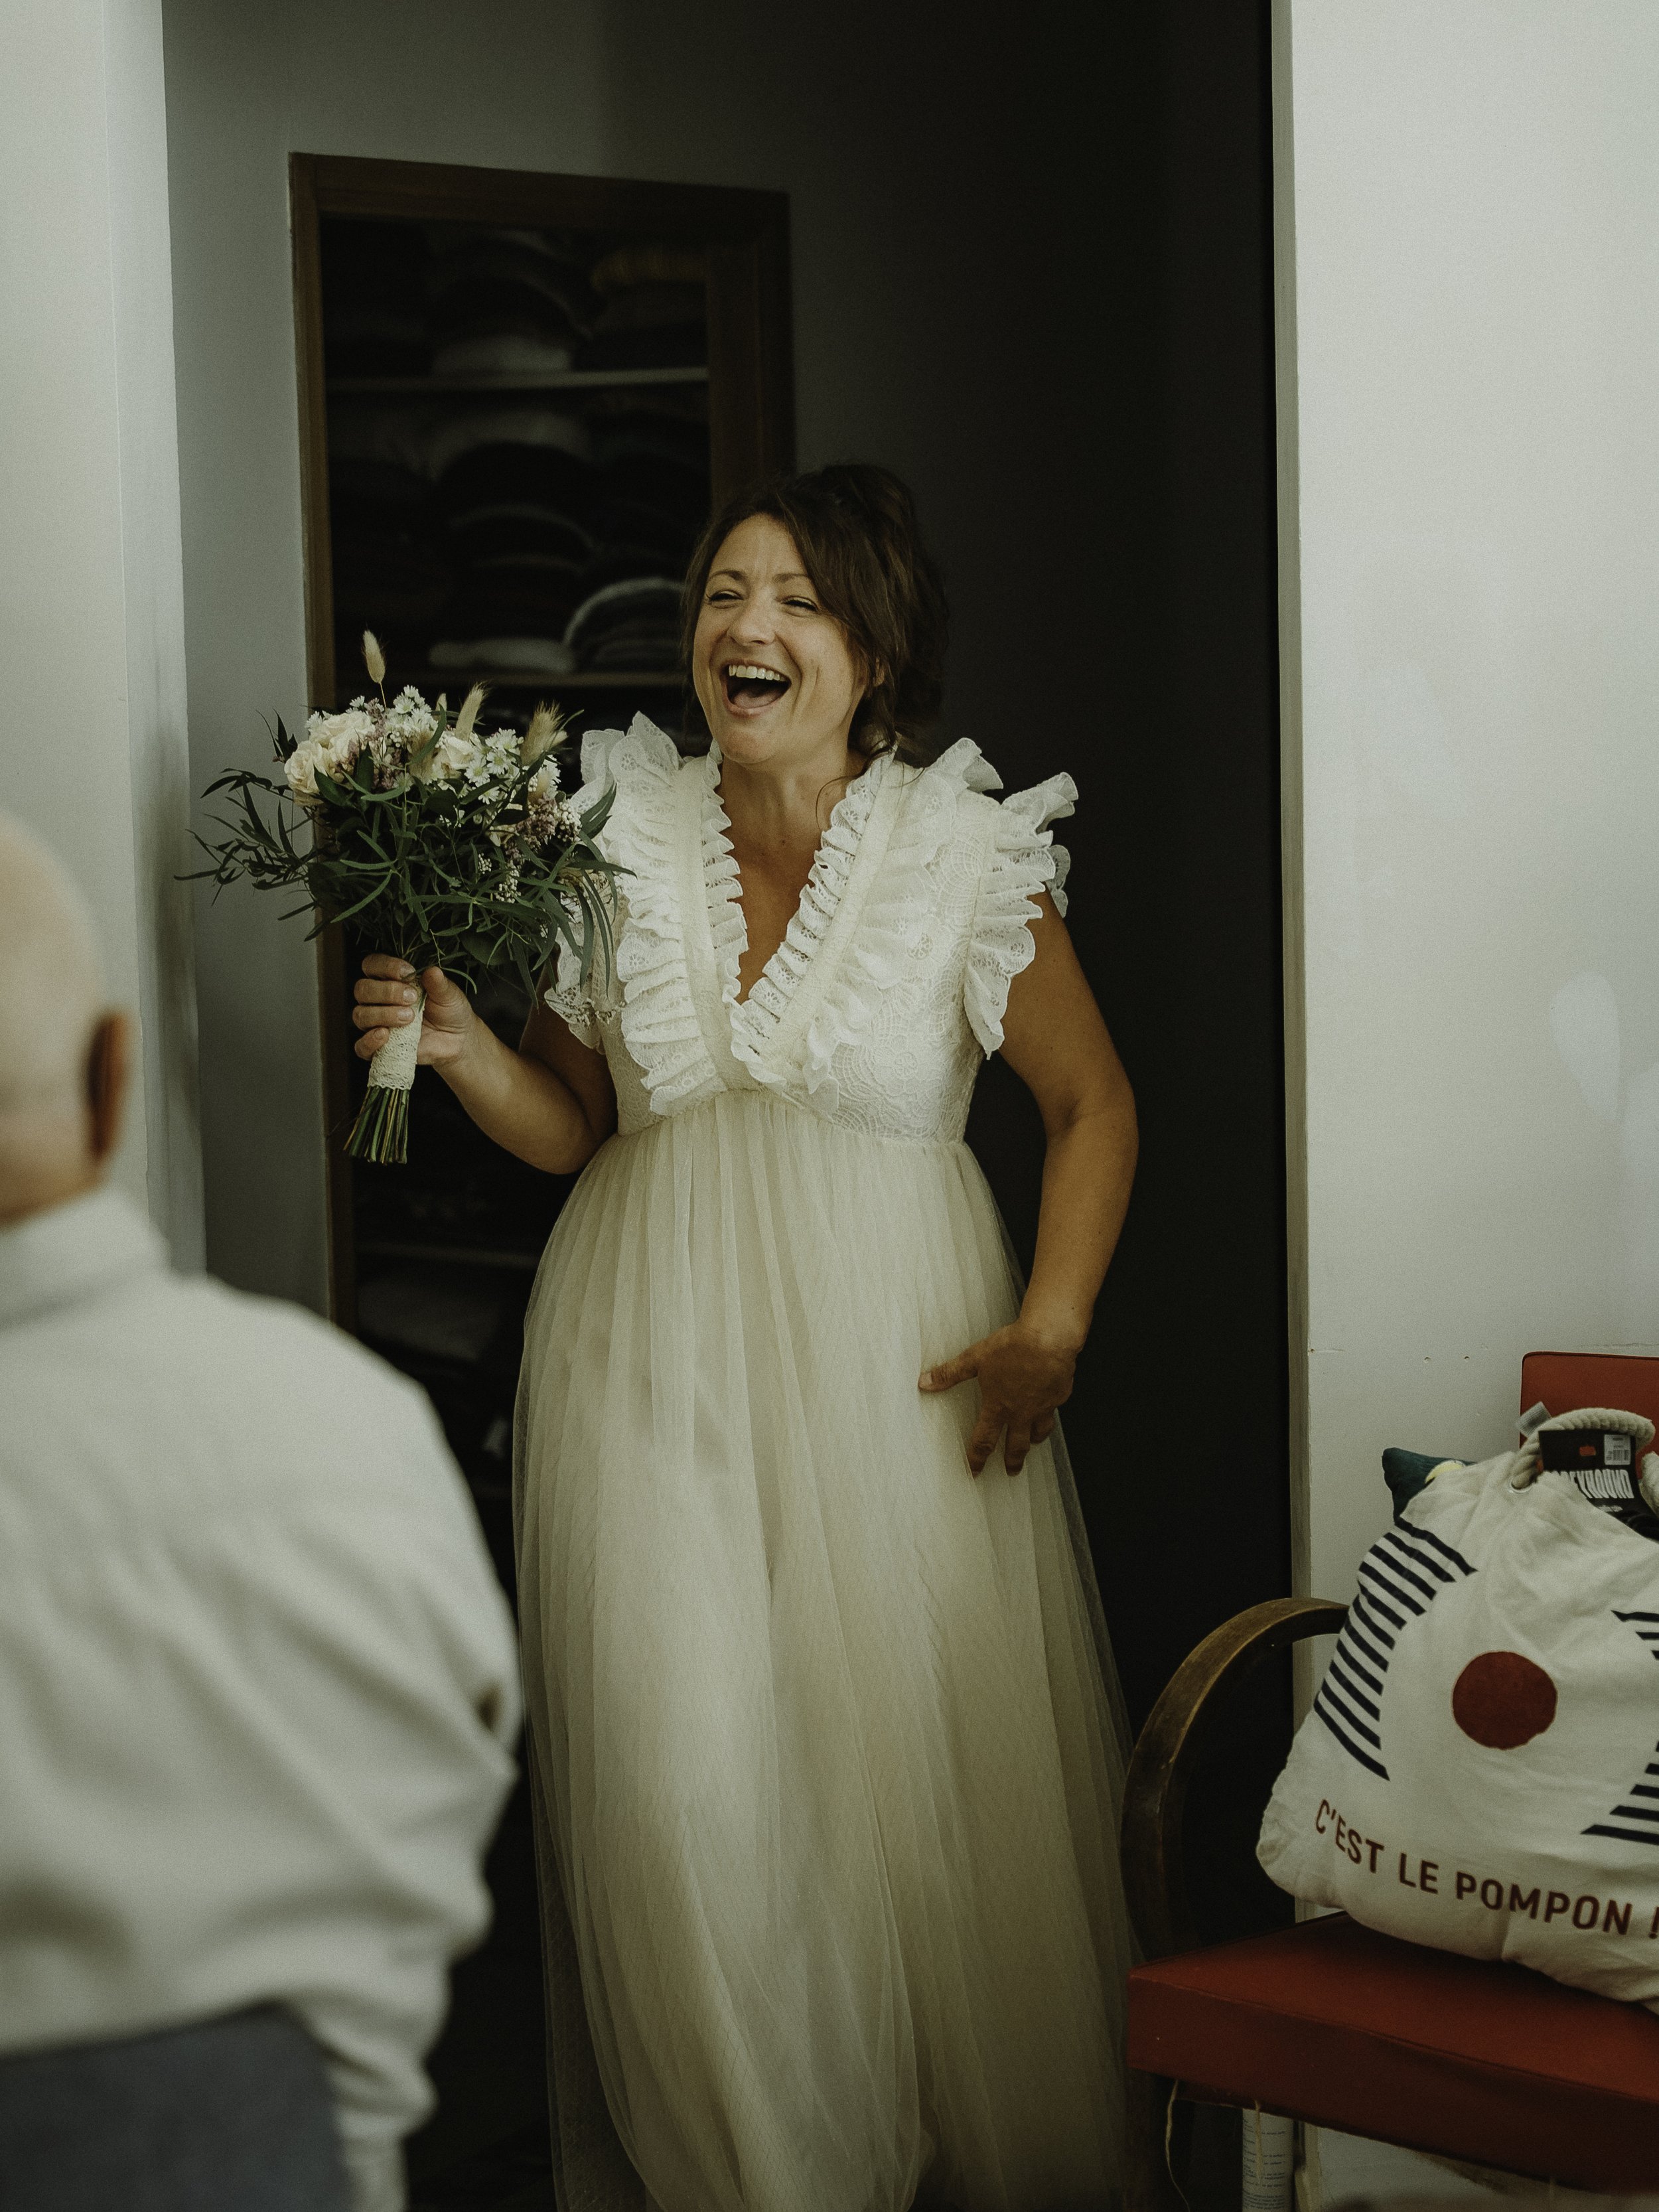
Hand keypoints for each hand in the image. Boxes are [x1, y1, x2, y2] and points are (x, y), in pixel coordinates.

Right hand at [352, 956, 474, 1066]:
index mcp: (389, 979)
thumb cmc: (448, 1011)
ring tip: (409, 1017)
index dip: (385, 966)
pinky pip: (361, 1047)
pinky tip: (384, 1035)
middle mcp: (377, 1000)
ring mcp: (375, 1024)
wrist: (457, 1040)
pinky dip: (369, 1041)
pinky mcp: (378, 1047)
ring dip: (383, 1014)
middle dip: (386, 991)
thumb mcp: (449, 995)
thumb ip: (439, 984)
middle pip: (362, 989)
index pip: (372, 964)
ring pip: (361, 1015)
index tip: (409, 972)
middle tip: (412, 998)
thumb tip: (432, 971)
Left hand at [919, 1320, 1078, 1476]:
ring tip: (1032, 1443)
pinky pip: (1054, 1411)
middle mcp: (1021, 1412)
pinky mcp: (1059, 1395)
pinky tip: (1048, 1406)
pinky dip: (1049, 1414)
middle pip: (1016, 1446)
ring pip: (1039, 1432)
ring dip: (1033, 1441)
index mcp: (998, 1406)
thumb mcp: (975, 1358)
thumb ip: (950, 1373)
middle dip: (1012, 1462)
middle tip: (1011, 1471)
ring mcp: (1042, 1406)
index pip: (984, 1441)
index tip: (975, 1470)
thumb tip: (925, 1382)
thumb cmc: (1013, 1348)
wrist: (1048, 1340)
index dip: (977, 1458)